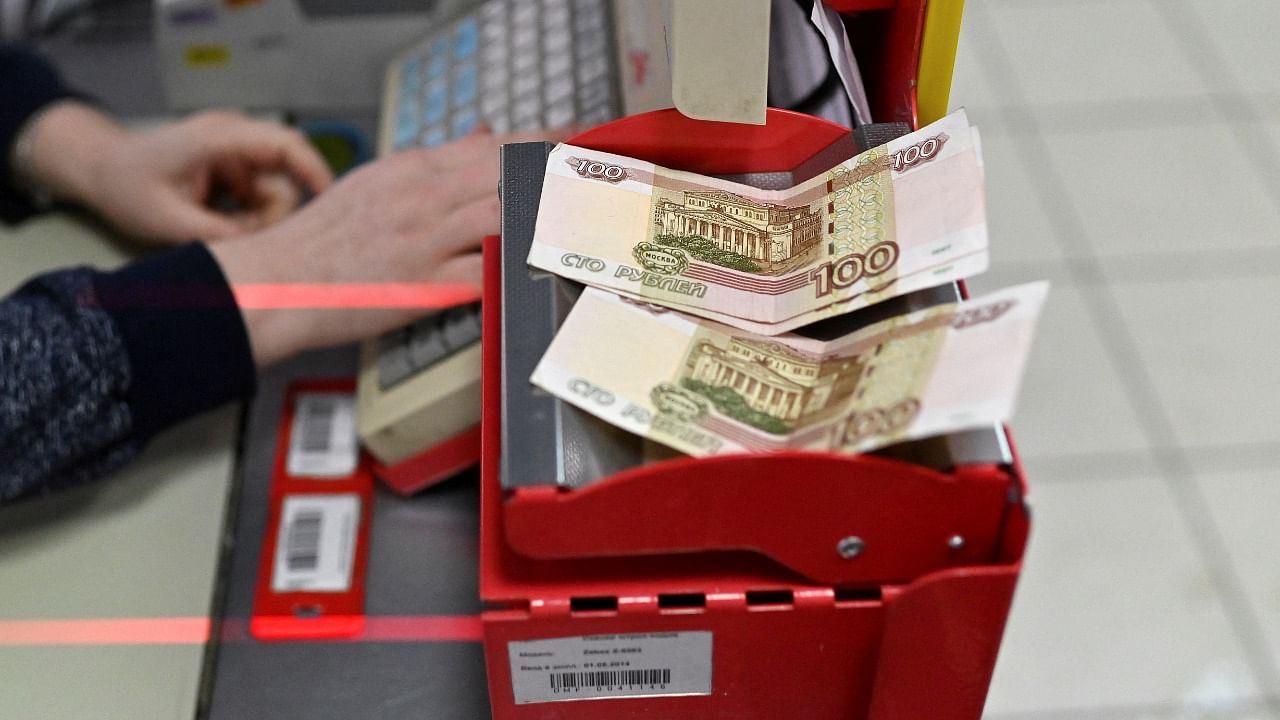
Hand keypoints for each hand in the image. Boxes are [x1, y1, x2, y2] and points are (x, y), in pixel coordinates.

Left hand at [24, 102, 332, 243]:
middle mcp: (236, 139)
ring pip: (276, 194)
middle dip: (275, 215)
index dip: (315, 173)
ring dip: (259, 221)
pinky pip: (261, 198)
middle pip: (286, 177)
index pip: (285, 145)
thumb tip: (267, 256)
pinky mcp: (236, 171)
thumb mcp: (170, 220)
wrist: (100, 169)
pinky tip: (222, 226)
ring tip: (220, 232)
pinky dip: (250, 219)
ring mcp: (237, 155)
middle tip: (243, 238)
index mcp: (220, 137)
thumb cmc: (127, 186)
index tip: (331, 206)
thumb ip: (222, 236)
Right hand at [208, 128, 573, 367]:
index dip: (542, 142)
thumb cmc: (326, 237)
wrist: (282, 278)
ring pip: (502, 215)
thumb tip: (484, 136)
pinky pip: (483, 272)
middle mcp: (423, 198)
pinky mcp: (424, 284)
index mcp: (414, 169)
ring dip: (543, 217)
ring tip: (580, 220)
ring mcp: (425, 240)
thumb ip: (436, 161)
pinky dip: (514, 267)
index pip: (493, 146)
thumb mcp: (380, 182)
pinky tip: (541, 266)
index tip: (576, 140)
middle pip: (507, 175)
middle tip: (593, 179)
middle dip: (555, 174)